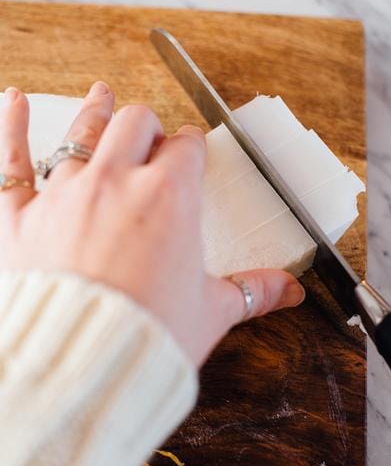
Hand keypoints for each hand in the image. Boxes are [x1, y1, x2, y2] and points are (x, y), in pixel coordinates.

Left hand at [0, 81, 304, 365]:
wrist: (84, 369)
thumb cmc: (149, 338)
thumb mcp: (210, 312)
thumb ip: (251, 291)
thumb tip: (287, 291)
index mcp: (169, 197)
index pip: (186, 148)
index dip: (191, 147)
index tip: (191, 153)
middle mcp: (116, 182)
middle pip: (136, 124)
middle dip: (148, 128)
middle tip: (151, 140)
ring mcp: (65, 195)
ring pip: (82, 133)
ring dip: (96, 112)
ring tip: (102, 96)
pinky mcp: (21, 218)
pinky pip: (11, 160)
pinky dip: (12, 125)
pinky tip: (16, 100)